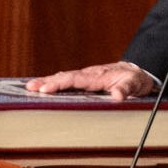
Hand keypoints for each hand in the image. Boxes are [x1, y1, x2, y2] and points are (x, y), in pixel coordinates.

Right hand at [25, 61, 155, 100]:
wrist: (138, 71)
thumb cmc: (136, 79)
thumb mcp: (135, 85)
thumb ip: (127, 89)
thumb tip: (118, 96)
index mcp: (98, 76)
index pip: (75, 80)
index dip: (59, 84)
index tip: (46, 89)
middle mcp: (89, 74)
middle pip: (64, 77)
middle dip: (46, 82)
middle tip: (29, 88)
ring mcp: (86, 76)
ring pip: (64, 78)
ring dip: (47, 81)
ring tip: (29, 87)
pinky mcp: (85, 80)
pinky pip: (67, 80)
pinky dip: (54, 82)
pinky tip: (43, 86)